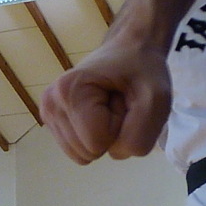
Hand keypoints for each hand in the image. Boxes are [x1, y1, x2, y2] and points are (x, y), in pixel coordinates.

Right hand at [41, 44, 171, 163]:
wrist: (128, 49)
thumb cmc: (142, 70)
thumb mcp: (157, 100)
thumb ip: (140, 135)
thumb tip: (115, 154)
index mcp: (68, 92)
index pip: (98, 144)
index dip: (119, 127)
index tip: (123, 100)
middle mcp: (50, 105)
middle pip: (87, 152)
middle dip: (110, 133)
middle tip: (117, 103)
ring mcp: (47, 114)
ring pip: (81, 155)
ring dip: (102, 136)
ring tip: (108, 106)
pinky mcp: (51, 121)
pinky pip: (77, 151)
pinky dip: (92, 137)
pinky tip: (97, 112)